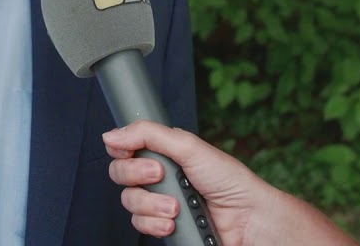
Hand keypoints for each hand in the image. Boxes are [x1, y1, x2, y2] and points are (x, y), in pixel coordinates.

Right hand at [103, 120, 275, 245]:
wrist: (246, 218)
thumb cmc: (228, 181)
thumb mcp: (189, 147)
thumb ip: (149, 135)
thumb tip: (113, 134)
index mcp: (164, 152)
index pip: (125, 148)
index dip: (122, 150)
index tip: (128, 152)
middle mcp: (158, 176)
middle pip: (121, 174)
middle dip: (138, 176)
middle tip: (161, 175)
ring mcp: (159, 201)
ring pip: (130, 202)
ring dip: (152, 205)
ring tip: (176, 206)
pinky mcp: (162, 225)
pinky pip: (141, 225)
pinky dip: (155, 224)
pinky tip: (173, 222)